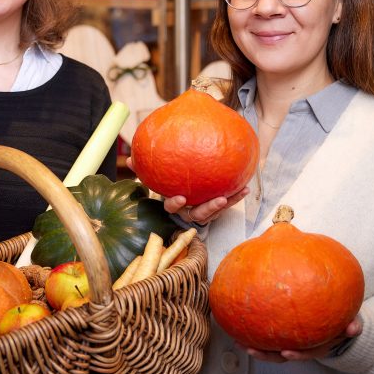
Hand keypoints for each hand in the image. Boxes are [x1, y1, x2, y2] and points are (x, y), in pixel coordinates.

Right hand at [125, 156, 246, 224]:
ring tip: (238, 192)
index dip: (175, 204)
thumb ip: (143, 169)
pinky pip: (227, 203)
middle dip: (209, 208)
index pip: (171, 207)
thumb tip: (128, 159)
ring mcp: (203, 212)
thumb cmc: (167, 185)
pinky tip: (245, 186)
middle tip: (219, 200)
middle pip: (198, 214)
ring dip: (228, 203)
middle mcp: (189, 211)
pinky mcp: (216, 210)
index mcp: (174, 205)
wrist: (183, 198)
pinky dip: (236, 196)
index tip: (181, 197)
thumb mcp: (155, 179)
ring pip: (215, 212)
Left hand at [244, 316, 362, 362]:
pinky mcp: (283, 333)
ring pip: (271, 348)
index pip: (305, 353)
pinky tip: (241, 322)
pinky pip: (269, 333)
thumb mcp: (352, 323)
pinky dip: (255, 331)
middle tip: (251, 350)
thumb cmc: (342, 323)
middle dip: (266, 355)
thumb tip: (354, 328)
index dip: (296, 355)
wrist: (339, 323)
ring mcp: (292, 341)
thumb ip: (354, 325)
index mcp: (317, 346)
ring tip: (239, 341)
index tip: (286, 352)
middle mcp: (302, 347)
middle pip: (281, 355)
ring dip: (255, 347)